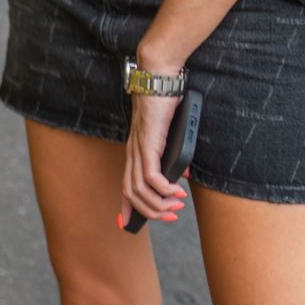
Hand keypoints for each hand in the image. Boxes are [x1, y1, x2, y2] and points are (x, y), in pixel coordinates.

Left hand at [121, 93, 189, 227]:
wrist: (158, 80)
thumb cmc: (165, 105)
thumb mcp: (169, 138)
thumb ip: (171, 159)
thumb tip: (179, 178)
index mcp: (135, 152)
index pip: (125, 184)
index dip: (125, 207)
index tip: (126, 224)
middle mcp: (133, 152)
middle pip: (132, 194)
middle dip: (151, 212)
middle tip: (172, 215)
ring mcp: (138, 148)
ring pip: (139, 189)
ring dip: (159, 204)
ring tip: (178, 204)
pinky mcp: (147, 143)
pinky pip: (150, 176)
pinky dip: (163, 189)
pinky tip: (177, 191)